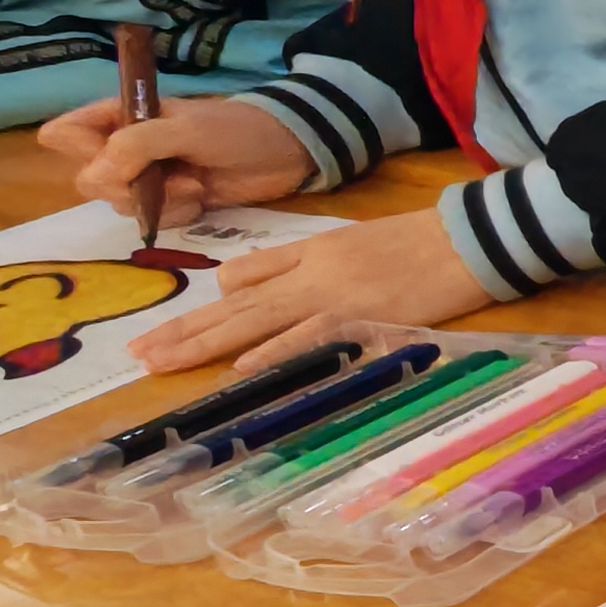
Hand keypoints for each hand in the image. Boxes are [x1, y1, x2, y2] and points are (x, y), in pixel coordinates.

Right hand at [39, 93, 319, 223]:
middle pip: (88, 179)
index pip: (61, 134)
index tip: (116, 154)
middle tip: (163, 177)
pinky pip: (150, 220)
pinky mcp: (169, 201)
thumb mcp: (187, 130)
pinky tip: (201, 200)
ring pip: (119, 204)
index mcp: (118, 117)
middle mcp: (122, 148)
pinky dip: (175, 215)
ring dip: (158, 202)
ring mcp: (145, 177)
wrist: (286, 152)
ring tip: (195, 186)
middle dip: (126, 186)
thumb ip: (137, 146)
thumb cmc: (236, 128)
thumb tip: (95, 176)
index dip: (81, 151)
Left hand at [129, 210, 494, 375]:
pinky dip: (272, 353)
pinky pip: (305, 337)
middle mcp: (307, 274)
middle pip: (232, 304)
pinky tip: (240, 370)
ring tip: (159, 364)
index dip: (212, 306)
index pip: (244, 276)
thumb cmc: (421, 239)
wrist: (467, 236)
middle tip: (137, 354)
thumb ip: (307, 261)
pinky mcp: (359, 316)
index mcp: (309, 252)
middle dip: (183, 330)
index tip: (182, 329)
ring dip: (202, 344)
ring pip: (252, 322)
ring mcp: (330, 295)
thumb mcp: (354, 240)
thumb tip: (255, 286)